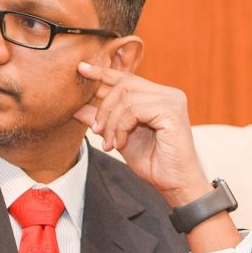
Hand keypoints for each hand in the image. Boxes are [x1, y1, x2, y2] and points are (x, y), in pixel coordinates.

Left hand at [72, 62, 209, 205]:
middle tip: (96, 132)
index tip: (81, 68)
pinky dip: (121, 127)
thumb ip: (103, 120)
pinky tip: (120, 143)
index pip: (127, 78)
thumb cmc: (153, 163)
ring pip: (126, 98)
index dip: (103, 72)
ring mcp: (172, 100)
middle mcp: (168, 93)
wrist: (174, 184)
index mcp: (158, 96)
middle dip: (104, 108)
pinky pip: (134, 110)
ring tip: (109, 143)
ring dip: (111, 122)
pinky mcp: (171, 111)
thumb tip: (77, 107)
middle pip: (123, 85)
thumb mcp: (120, 137)